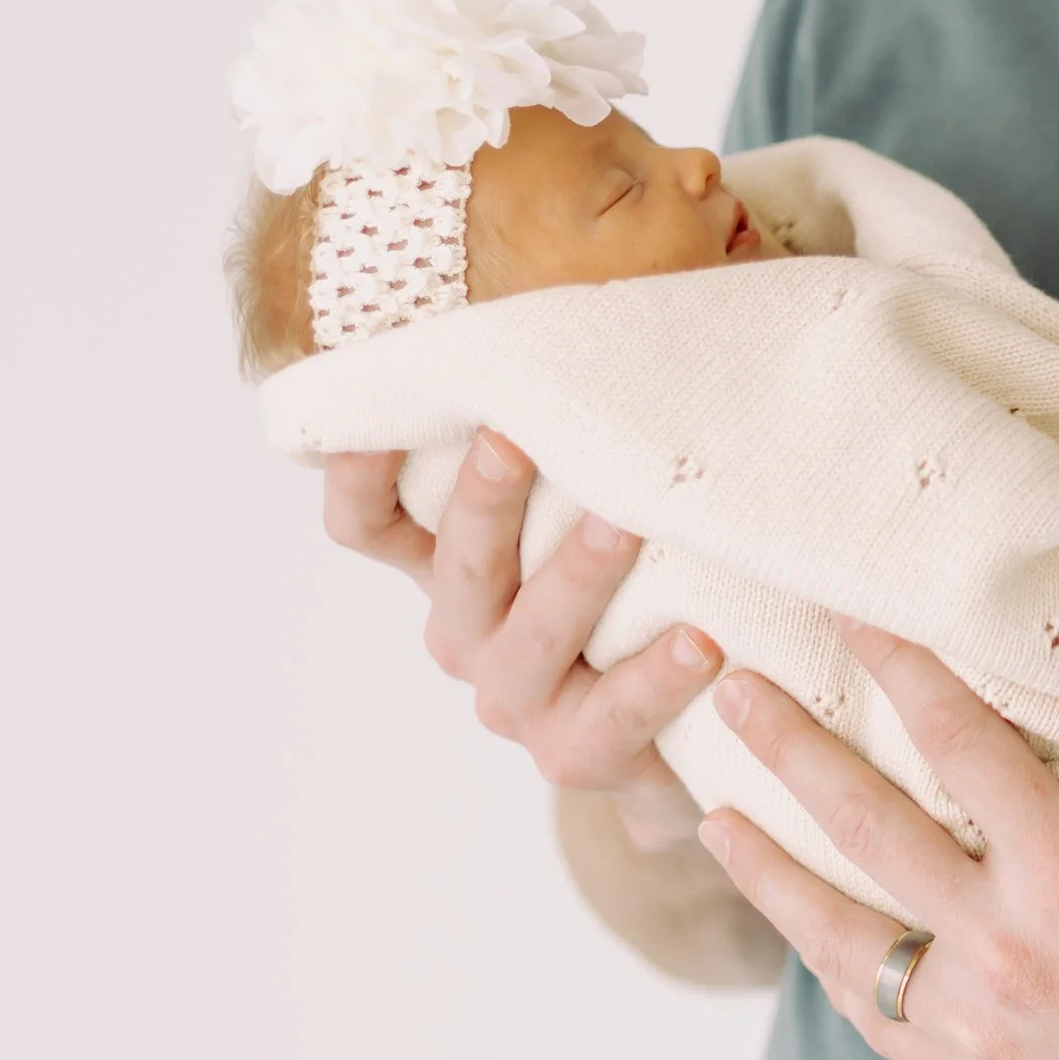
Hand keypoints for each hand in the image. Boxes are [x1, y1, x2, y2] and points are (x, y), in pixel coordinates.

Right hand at [323, 432, 723, 839]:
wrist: (687, 733)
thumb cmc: (638, 588)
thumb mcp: (588, 508)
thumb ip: (578, 437)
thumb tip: (620, 303)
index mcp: (449, 569)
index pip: (368, 523)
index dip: (355, 474)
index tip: (370, 412)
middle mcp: (467, 634)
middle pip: (455, 569)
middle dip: (485, 502)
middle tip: (516, 438)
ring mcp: (517, 701)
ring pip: (529, 639)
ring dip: (576, 579)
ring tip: (626, 526)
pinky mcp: (577, 756)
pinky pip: (612, 718)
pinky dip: (654, 679)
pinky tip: (702, 642)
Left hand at [698, 604, 1058, 1059]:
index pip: (958, 742)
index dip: (899, 670)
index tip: (850, 616)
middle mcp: (1006, 950)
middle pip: (867, 826)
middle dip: (790, 750)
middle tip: (730, 689)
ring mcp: (979, 1027)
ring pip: (840, 935)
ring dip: (769, 867)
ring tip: (710, 813)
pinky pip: (871, 1016)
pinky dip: (824, 962)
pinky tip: (796, 921)